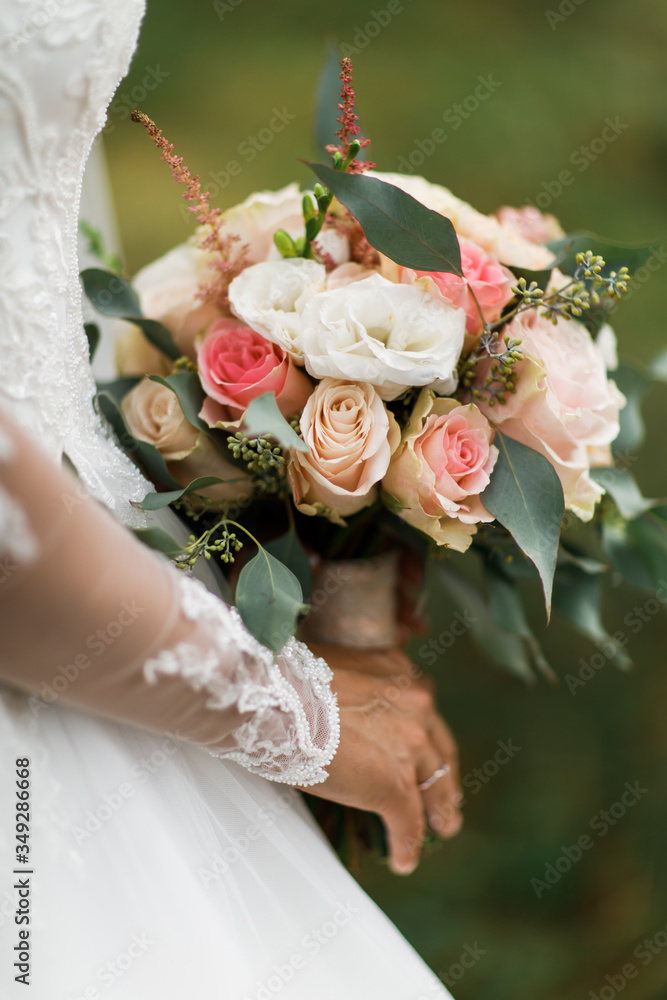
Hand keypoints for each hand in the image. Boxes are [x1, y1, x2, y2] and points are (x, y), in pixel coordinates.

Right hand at [302, 646, 461, 874]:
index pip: (422, 713)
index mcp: (398, 673)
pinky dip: (406, 845)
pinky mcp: (393, 785)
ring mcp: (408, 746)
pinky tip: (403, 860)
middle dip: (443, 776)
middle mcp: (414, 705)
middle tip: (444, 798)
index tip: (425, 754)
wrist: (273, 698)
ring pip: (435, 787)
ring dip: (438, 812)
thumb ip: (354, 686)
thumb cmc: (286, 681)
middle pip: (439, 749)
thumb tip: (340, 706)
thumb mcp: (334, 668)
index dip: (426, 738)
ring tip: (438, 829)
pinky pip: (408, 823)